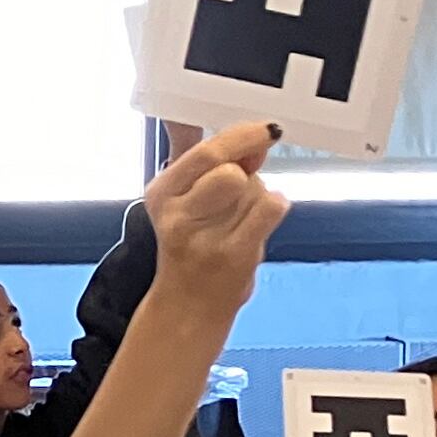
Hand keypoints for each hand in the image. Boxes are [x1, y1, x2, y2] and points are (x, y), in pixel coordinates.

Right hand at [144, 122, 289, 308]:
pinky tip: (258, 225)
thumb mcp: (190, 200)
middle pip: (230, 171)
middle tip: (238, 195)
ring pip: (255, 188)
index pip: (205, 153)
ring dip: (257, 198)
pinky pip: (271, 207)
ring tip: (239, 223)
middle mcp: (176, 214)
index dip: (242, 136)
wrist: (188, 305)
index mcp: (161, 193)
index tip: (266, 131)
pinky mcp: (233, 254)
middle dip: (245, 176)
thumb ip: (220, 165)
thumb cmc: (194, 248)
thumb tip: (260, 139)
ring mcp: (205, 237)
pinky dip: (274, 208)